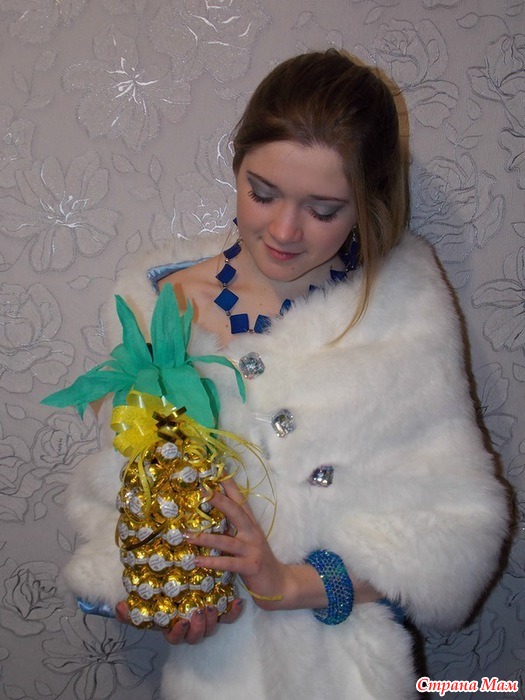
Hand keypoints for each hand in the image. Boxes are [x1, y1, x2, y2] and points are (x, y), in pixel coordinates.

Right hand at [115, 598, 243, 644]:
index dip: (178, 633)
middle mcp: (191, 626)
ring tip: (211, 606)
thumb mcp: (145, 602)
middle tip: (198, 612)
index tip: (180, 622)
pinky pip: (229, 616)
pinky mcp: (220, 609)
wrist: (185, 580)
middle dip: (198, 627)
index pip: (175, 638)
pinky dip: (233, 611)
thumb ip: (130, 609)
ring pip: (212, 627)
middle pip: (196, 635)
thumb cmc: (162, 595)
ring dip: (212, 620)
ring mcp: (206, 618)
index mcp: (174, 626)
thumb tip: (119, 607)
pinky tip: (236, 601)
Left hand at [189, 479, 383, 610]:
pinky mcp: (250, 566)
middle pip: (236, 512)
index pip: (240, 500)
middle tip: (202, 491)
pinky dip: (212, 561)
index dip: (230, 486)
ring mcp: (252, 549)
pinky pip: (227, 562)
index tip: (218, 471)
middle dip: (219, 500)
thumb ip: (233, 528)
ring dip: (205, 537)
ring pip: (226, 540)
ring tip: (186, 535)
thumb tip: (210, 516)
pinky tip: (196, 560)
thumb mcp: (246, 540)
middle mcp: (252, 533)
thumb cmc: (256, 560)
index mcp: (251, 524)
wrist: (278, 584)